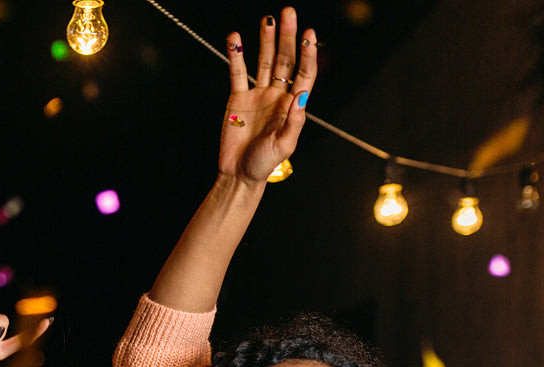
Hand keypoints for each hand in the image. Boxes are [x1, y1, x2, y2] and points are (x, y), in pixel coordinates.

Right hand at [217, 8, 316, 184]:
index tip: (308, 35)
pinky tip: (235, 38)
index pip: (304, 73)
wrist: (238, 174)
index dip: (307, 54)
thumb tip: (301, 96)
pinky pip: (237, 72)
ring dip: (266, 40)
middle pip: (284, 60)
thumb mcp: (284, 145)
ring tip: (267, 20)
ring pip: (264, 61)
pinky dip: (236, 55)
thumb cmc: (264, 164)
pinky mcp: (237, 98)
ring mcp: (257, 94)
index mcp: (292, 105)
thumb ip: (294, 122)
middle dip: (287, 37)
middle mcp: (277, 95)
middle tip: (288, 14)